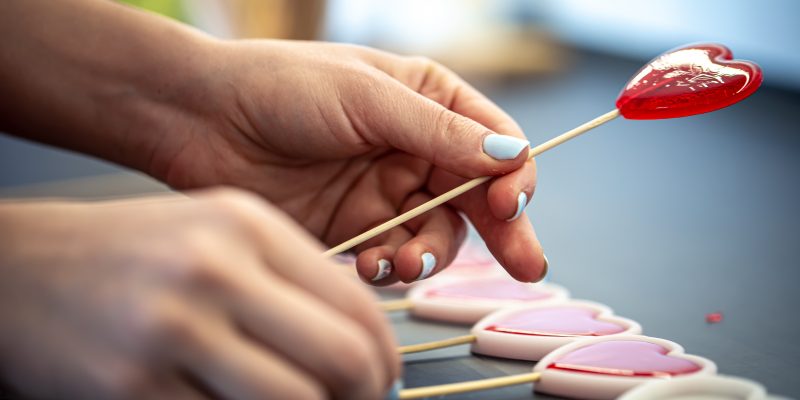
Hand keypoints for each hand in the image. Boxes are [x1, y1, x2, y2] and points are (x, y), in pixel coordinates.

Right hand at [0, 189, 398, 399]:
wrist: (22, 266)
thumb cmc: (132, 252)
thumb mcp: (219, 234)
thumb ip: (291, 278)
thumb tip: (361, 342)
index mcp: (247, 227)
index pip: (358, 305)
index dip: (386, 357)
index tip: (383, 379)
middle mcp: (215, 271)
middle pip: (341, 359)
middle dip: (365, 396)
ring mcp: (171, 329)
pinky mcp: (132, 385)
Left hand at [142, 40, 545, 283]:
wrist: (200, 120)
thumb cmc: (281, 86)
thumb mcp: (367, 97)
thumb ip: (440, 131)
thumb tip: (512, 156)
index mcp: (429, 102)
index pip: (496, 144)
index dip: (512, 177)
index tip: (508, 204)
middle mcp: (414, 150)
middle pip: (478, 198)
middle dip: (503, 233)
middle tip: (526, 266)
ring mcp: (385, 193)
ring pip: (438, 235)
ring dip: (433, 254)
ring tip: (406, 261)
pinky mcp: (355, 230)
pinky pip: (394, 257)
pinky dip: (393, 268)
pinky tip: (374, 266)